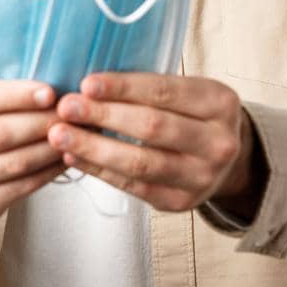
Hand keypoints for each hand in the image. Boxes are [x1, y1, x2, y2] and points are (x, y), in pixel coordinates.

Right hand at [0, 79, 66, 230]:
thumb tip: (49, 87)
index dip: (15, 96)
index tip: (50, 92)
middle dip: (38, 122)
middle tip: (69, 114)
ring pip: (11, 163)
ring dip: (48, 148)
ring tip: (73, 133)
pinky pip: (19, 187)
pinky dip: (47, 172)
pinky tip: (64, 157)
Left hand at [49, 73, 263, 215]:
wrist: (225, 161)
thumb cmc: (193, 116)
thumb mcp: (188, 92)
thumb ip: (149, 88)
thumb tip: (88, 85)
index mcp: (220, 103)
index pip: (164, 91)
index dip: (123, 88)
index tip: (86, 84)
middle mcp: (218, 142)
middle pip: (152, 127)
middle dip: (104, 116)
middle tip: (66, 108)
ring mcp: (202, 177)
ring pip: (140, 163)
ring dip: (94, 148)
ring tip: (60, 135)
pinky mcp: (181, 202)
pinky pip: (134, 187)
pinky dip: (100, 171)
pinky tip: (75, 157)